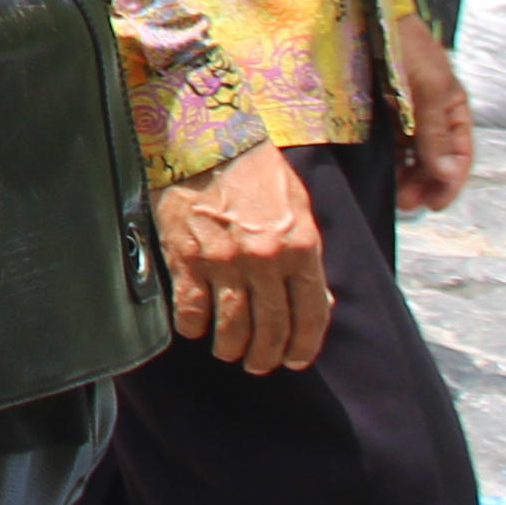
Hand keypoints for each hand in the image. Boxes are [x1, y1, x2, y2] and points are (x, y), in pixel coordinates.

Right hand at [156, 142, 333, 369]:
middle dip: (266, 355)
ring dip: (231, 348)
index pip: (311, 315)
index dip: (304, 346)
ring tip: (228, 351)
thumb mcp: (299, 211)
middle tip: (259, 364)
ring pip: (233, 327)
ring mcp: (225, 262)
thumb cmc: (256, 172)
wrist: (207, 140)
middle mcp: (266, 260)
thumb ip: (309, 259)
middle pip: (272, 328)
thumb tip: (318, 302)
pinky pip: (191, 309)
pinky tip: (195, 329)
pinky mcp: (188, 257)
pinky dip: (193, 327)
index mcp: (301, 248)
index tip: (295, 359)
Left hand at [390, 20, 471, 214]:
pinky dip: (388, 160)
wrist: (368, 12)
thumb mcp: (426, 90)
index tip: (436, 205)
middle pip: (435, 158)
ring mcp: (406, 112)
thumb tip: (449, 174)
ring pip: (411, 154)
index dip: (451, 181)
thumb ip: (435, 133)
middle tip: (406, 204)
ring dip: (406, 176)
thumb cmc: (406, 46)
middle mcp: (432, 113)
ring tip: (393, 195)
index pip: (460, 153)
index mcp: (453, 108)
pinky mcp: (381, 109)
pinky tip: (380, 173)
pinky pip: (389, 142)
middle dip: (425, 184)